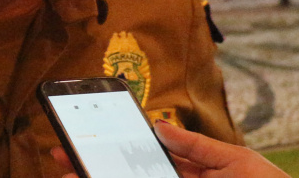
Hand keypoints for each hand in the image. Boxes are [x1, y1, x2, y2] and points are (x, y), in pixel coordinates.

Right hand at [50, 123, 290, 177]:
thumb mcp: (236, 160)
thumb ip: (196, 146)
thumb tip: (159, 125)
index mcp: (192, 174)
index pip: (146, 159)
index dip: (116, 148)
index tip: (90, 135)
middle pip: (129, 175)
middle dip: (95, 165)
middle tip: (62, 153)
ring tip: (69, 172)